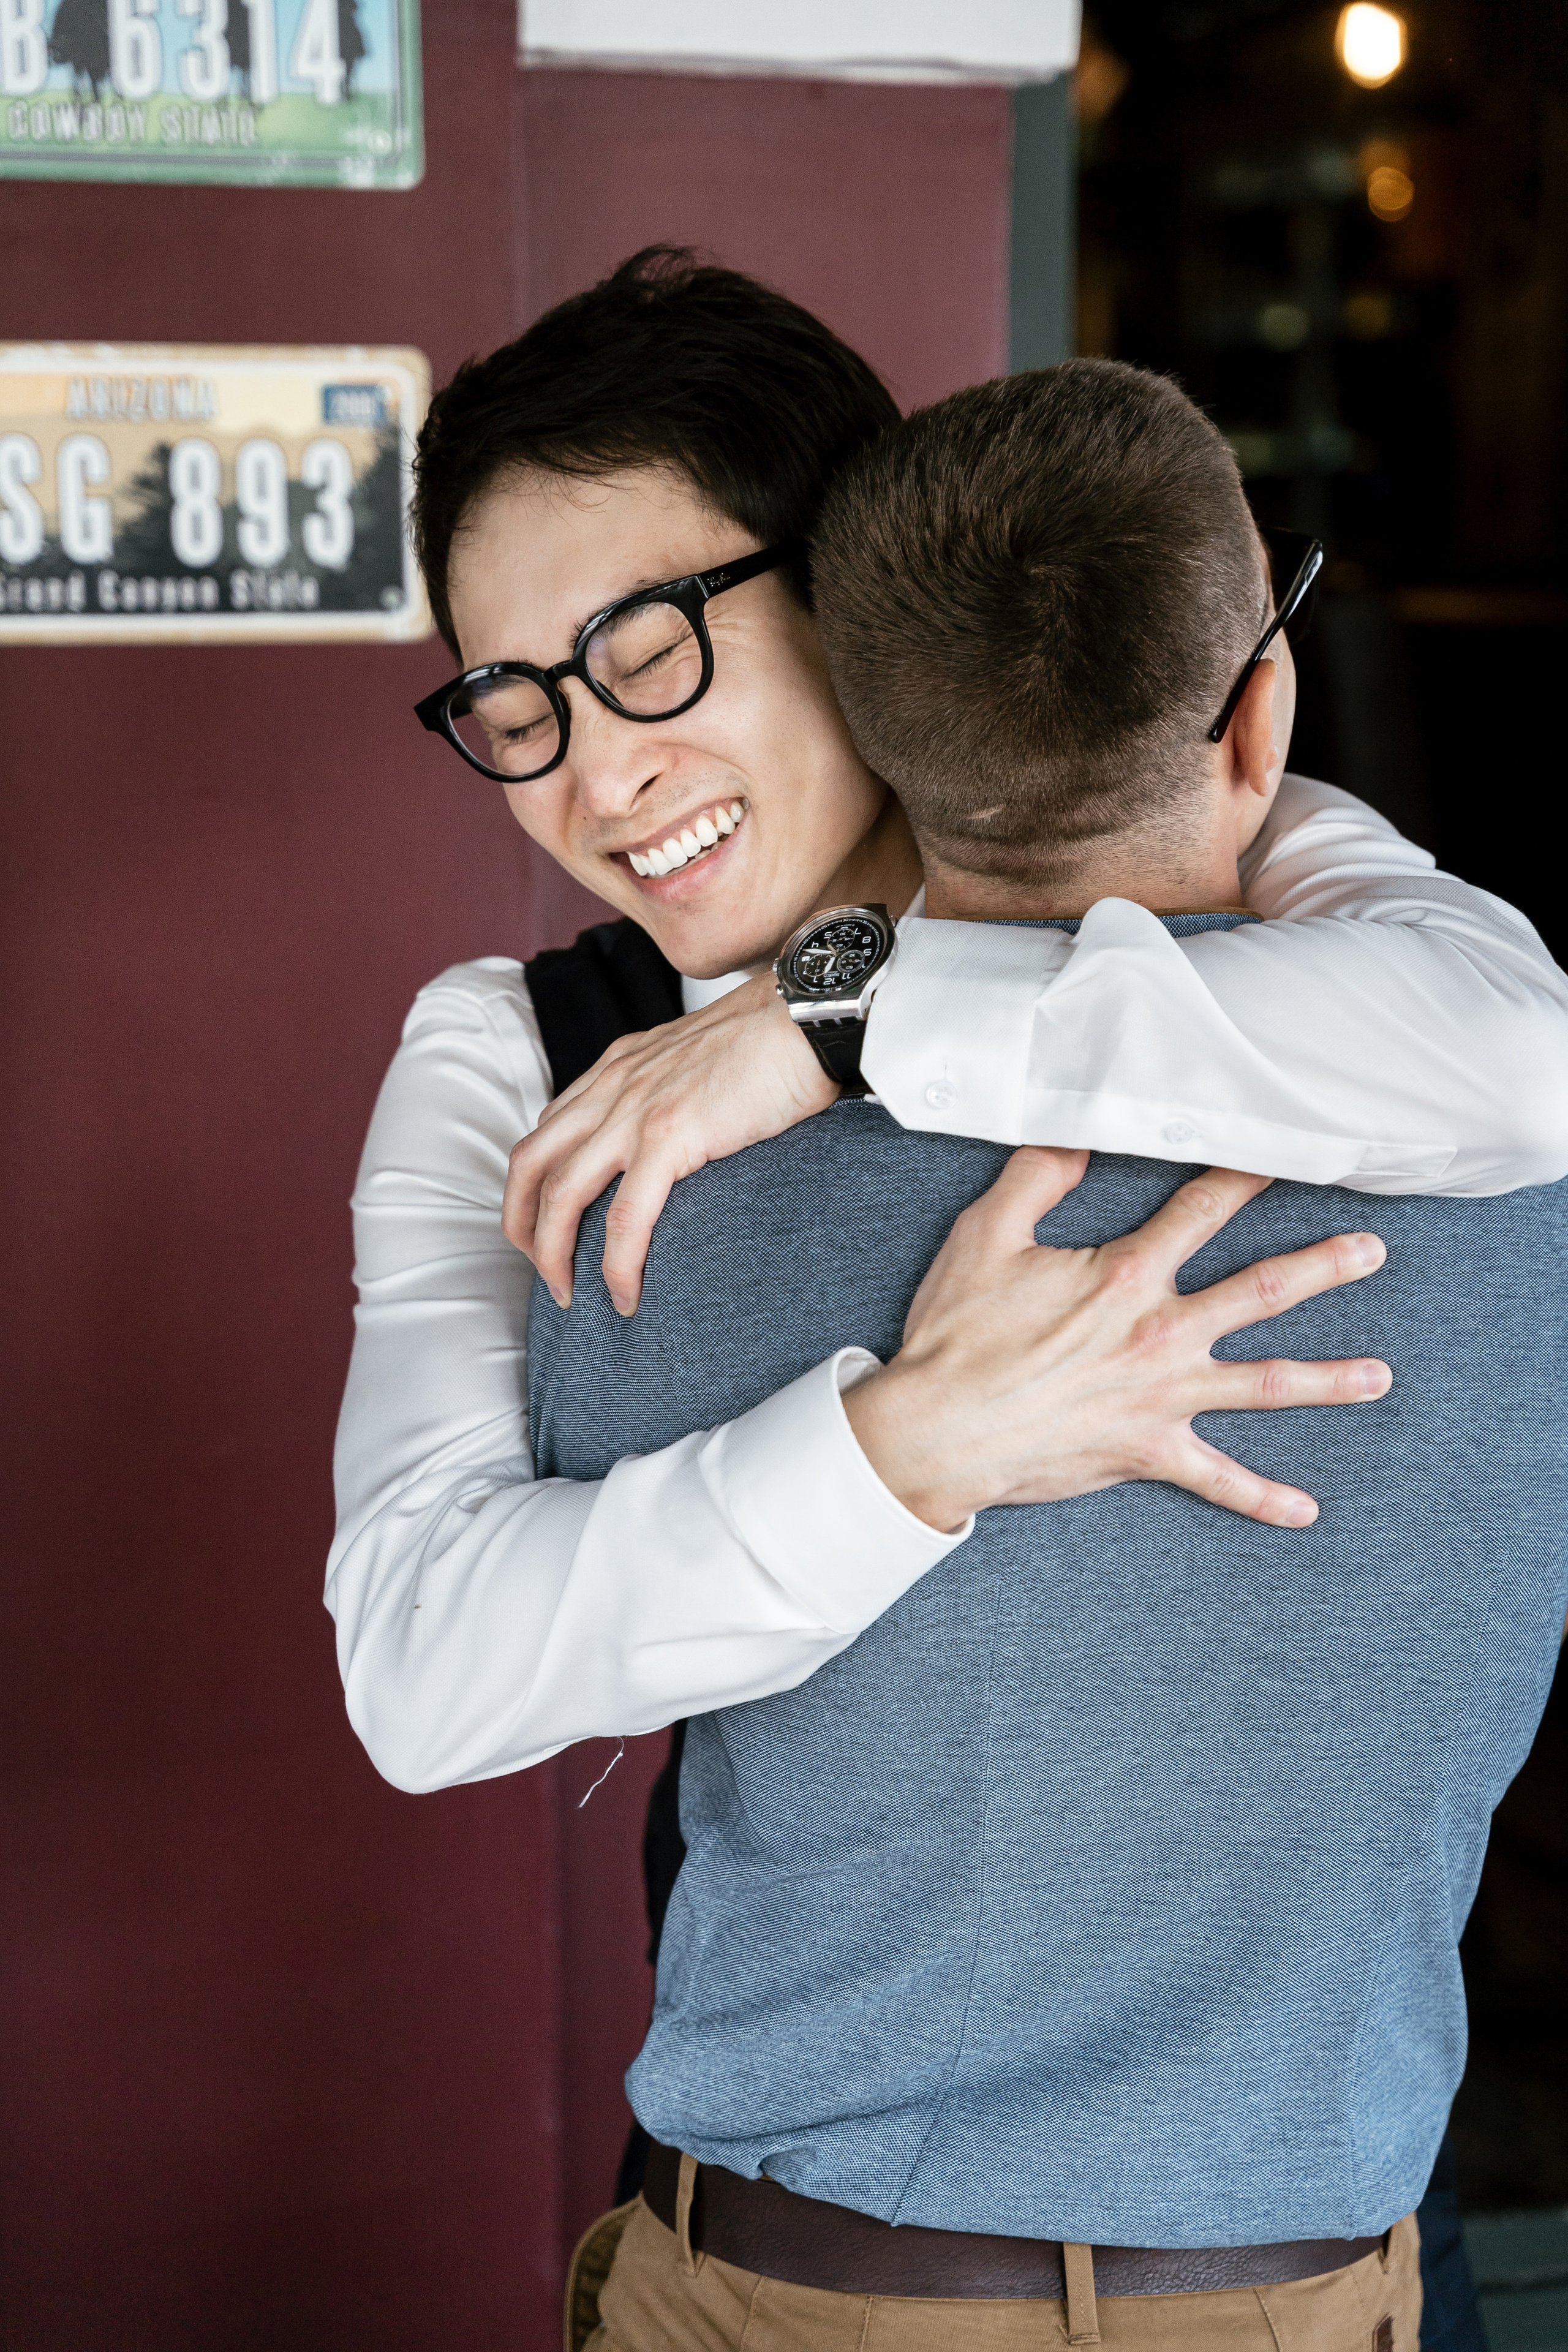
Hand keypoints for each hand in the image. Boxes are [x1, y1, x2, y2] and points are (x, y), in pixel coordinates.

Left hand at [504, 972, 836, 1311]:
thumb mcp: (700, 1057)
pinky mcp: (670, 1136)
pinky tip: (626, 1295)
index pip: (549, 1129)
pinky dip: (617, 1265)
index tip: (547, 1224)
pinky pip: (626, 1216)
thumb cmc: (776, 1038)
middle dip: (522, 1225)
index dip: (534, 1184)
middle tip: (541, 1269)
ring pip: (562, 1194)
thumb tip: (686, 1135)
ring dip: (553, 1254)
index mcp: (618, 1065)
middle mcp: (613, 1084)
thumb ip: (674, 1090)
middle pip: (531, 1163)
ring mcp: (636, 1110)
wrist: (811, 1016)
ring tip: (569, 1295)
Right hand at [843, 1147, 1390, 1532]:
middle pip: (1262, 1291)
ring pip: (1265, 1384)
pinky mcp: (1149, 1452)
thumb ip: (1036, 1179)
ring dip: (1328, 1379)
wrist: (937, 1432)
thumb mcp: (986, 1236)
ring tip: (1381, 1376)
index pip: (1201, 1210)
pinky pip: (1217, 1481)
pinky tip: (1305, 1511)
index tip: (1282, 1155)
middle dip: (1324, 1268)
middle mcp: (1162, 1333)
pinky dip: (1262, 1499)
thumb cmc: (958, 1336)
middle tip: (1372, 1252)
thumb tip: (1074, 1136)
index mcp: (1127, 1275)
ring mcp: (1163, 1397)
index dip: (1243, 1175)